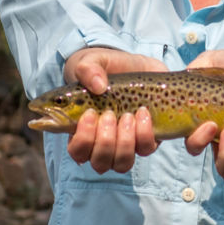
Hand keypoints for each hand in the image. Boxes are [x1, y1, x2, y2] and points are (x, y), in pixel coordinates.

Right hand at [64, 48, 167, 172]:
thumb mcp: (94, 61)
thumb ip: (88, 68)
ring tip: (127, 116)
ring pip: (121, 163)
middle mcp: (103, 141)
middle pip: (99, 162)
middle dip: (104, 141)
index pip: (76, 150)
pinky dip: (144, 134)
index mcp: (83, 128)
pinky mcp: (147, 137)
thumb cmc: (108, 66)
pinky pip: (145, 149)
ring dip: (124, 142)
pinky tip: (143, 113)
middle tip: (109, 114)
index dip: (81, 141)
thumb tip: (98, 86)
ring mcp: (126, 142)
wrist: (139, 64)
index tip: (89, 114)